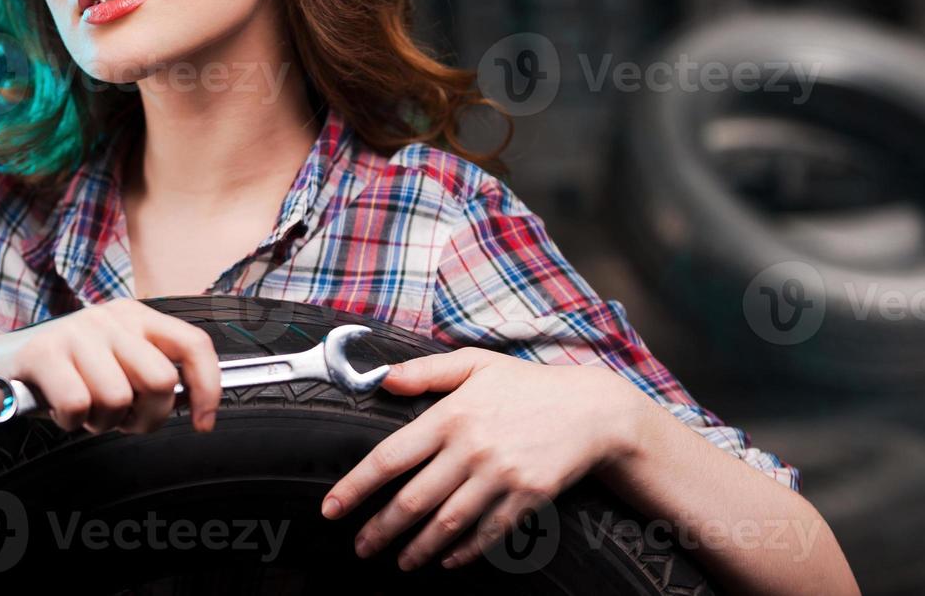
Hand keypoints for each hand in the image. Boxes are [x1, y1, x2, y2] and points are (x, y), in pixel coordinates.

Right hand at [0, 299, 221, 434]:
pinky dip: (72, 423)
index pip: (193, 345)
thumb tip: (195, 403)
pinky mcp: (43, 351)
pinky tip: (60, 412)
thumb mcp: (114, 365)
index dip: (208, 387)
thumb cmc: (62, 375)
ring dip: (102, 422)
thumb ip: (150, 375)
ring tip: (86, 412)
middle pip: (159, 380)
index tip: (204, 423)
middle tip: (121, 422)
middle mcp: (110, 318)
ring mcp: (76, 331)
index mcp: (136, 317)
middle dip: (146, 417)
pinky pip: (78, 404)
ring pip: (118, 397)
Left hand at [320, 347, 642, 571]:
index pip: (391, 457)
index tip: (332, 509)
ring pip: (447, 524)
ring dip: (417, 548)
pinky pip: (488, 534)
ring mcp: (500, 476)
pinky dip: (463, 552)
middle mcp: (471, 448)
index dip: (356, 486)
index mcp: (451, 415)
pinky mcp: (527, 498)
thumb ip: (425, 371)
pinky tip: (446, 560)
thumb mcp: (475, 364)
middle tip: (360, 548)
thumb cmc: (527, 385)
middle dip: (380, 529)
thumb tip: (383, 379)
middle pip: (413, 500)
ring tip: (398, 561)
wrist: (592, 409)